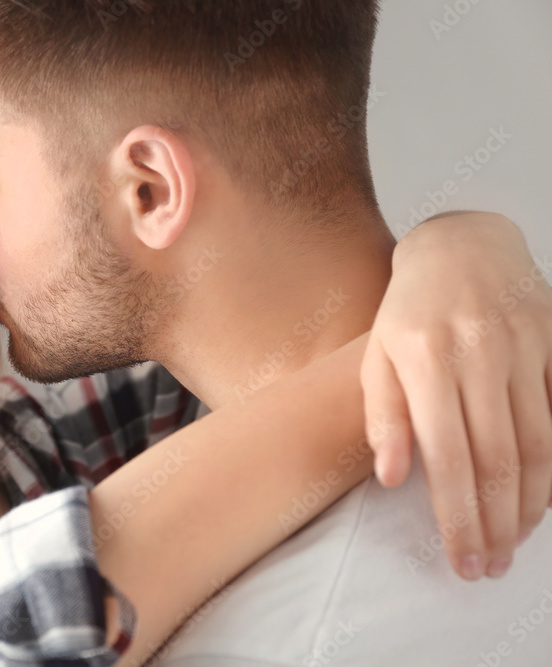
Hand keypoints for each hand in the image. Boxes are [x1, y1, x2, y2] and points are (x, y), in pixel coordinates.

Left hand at [361, 212, 551, 580]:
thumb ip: (384, 418)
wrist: (462, 245)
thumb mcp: (377, 357)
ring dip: (530, 504)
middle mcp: (480, 355)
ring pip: (540, 445)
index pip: (449, 458)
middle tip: (490, 565)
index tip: (461, 560)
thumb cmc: (408, 310)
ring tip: (514, 541)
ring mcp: (525, 348)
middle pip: (499, 461)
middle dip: (496, 524)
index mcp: (427, 360)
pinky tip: (541, 497)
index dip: (458, 517)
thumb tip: (393, 479)